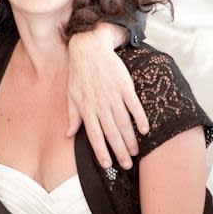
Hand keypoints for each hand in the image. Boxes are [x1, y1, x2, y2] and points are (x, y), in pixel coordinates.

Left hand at [66, 24, 148, 169]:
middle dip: (119, 151)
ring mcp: (113, 95)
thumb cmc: (78, 73)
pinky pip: (134, 105)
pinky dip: (140, 118)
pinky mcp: (124, 86)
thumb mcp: (71, 94)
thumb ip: (72, 116)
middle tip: (127, 165)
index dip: (101, 151)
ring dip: (130, 139)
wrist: (89, 48)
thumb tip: (67, 134)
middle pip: (111, 133)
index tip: (108, 164)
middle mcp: (99, 105)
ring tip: (136, 152)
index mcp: (86, 108)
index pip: (94, 135)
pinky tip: (144, 130)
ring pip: (123, 123)